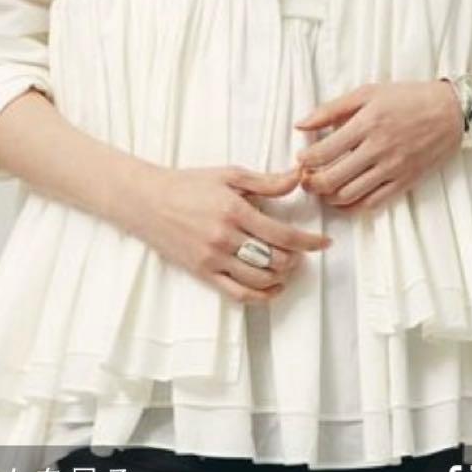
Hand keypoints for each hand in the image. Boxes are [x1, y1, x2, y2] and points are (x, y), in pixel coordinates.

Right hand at [128, 163, 332, 304]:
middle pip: (274, 259)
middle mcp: (225, 238)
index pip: (282, 233)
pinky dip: (261, 296)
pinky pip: (238, 294)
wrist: (147, 200)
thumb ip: (266, 182)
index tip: (324, 242)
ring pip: (259, 279)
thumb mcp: (229, 175)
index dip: (309, 241)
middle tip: (302, 251)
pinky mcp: (203, 273)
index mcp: (234, 210)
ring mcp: (213, 259)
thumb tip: (298, 177)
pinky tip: (273, 288)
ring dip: (281, 276)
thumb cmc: (189, 183)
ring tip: (287, 266)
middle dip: (295, 258)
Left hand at [293, 80, 462, 212]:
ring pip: (349, 195)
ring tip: (323, 188)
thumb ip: (332, 109)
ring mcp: (392, 169)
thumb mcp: (368, 93)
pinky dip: (353, 206)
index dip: (306, 160)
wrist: (452, 113)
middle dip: (311, 183)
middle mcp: (378, 149)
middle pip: (332, 178)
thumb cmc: (408, 98)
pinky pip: (373, 203)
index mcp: (366, 124)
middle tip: (305, 179)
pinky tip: (345, 198)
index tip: (301, 159)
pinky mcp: (405, 182)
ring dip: (329, 197)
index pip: (324, 151)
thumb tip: (301, 125)